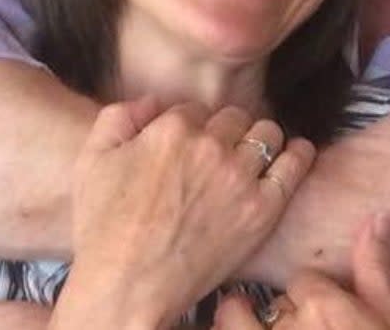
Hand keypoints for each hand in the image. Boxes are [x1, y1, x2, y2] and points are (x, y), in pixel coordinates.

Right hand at [51, 98, 315, 328]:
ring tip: (255, 154)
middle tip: (220, 153)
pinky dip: (298, 154)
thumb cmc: (104, 229)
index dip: (192, 125)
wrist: (127, 286)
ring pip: (267, 133)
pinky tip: (294, 153)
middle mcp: (210, 146)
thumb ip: (118, 117)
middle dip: (227, 130)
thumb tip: (153, 102)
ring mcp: (239, 177)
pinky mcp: (262, 208)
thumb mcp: (92, 160)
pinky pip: (294, 165)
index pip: (196, 108)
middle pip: (235, 117)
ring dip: (260, 139)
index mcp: (172, 129)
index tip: (190, 144)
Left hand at [215, 212, 389, 329]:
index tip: (325, 321)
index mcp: (323, 306)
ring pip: (229, 326)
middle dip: (276, 322)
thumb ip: (376, 272)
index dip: (315, 302)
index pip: (304, 283)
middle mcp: (286, 328)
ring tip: (251, 329)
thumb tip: (376, 218)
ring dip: (236, 329)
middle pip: (264, 306)